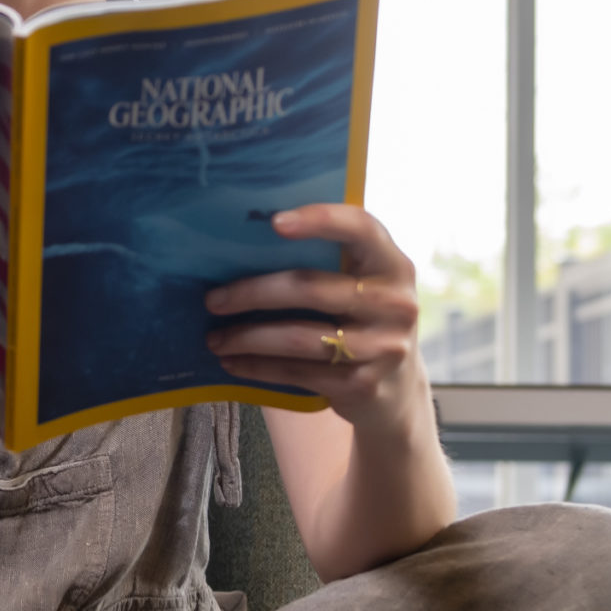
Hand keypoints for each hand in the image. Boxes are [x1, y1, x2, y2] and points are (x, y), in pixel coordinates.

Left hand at [205, 204, 426, 435]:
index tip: (274, 222)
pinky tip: (232, 362)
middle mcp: (396, 304)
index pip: (361, 229)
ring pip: (298, 336)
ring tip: (214, 338)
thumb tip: (247, 244)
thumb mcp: (365, 286)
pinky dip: (257, 367)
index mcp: (393, 265)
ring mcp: (382, 348)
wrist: (398, 390)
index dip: (320, 220)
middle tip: (213, 299)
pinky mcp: (362, 385)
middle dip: (253, 293)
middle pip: (311, 288)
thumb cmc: (363, 321)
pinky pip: (297, 372)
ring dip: (247, 337)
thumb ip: (331, 262)